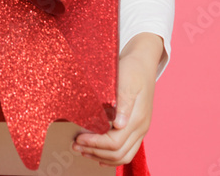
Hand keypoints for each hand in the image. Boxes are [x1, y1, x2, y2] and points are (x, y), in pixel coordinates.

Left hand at [71, 32, 162, 166]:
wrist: (143, 63)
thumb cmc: (131, 69)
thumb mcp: (125, 81)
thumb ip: (122, 103)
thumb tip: (118, 125)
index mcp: (137, 117)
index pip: (115, 142)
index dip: (95, 143)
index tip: (78, 138)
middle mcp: (141, 127)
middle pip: (118, 153)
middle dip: (95, 152)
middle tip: (75, 146)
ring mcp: (140, 129)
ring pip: (124, 156)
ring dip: (102, 157)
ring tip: (83, 151)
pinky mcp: (137, 128)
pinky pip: (127, 150)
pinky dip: (111, 156)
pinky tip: (97, 155)